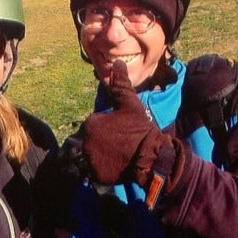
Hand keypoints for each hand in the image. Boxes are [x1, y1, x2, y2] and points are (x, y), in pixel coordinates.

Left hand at [80, 60, 183, 192]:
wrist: (152, 156)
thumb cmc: (140, 128)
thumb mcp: (130, 104)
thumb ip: (120, 84)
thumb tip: (116, 62)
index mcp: (91, 123)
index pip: (95, 124)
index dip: (109, 126)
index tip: (122, 131)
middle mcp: (85, 141)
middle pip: (92, 139)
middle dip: (104, 140)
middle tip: (121, 143)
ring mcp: (89, 159)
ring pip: (93, 154)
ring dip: (102, 154)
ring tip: (119, 154)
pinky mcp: (95, 174)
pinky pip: (95, 170)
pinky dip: (103, 168)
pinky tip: (117, 165)